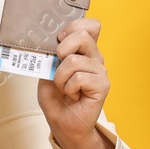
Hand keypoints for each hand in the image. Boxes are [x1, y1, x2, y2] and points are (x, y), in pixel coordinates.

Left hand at [37, 17, 112, 148]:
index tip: (59, 39)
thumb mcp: (46, 71)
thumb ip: (50, 55)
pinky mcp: (102, 85)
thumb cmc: (56, 98)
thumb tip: (51, 43)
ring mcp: (100, 71)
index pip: (90, 25)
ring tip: (64, 88)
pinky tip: (73, 95)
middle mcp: (95, 58)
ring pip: (74, 61)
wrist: (63, 123)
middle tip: (57, 66)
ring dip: (60, 77)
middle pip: (82, 34)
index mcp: (84, 50)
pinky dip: (68, 88)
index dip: (74, 26)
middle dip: (61, 49)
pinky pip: (79, 78)